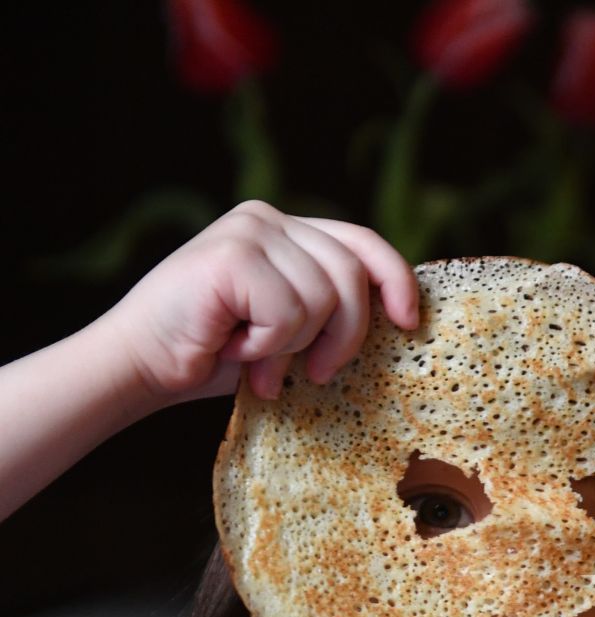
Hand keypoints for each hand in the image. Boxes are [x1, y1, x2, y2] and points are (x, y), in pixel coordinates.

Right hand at [100, 200, 417, 409]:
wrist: (143, 365)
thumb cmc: (217, 352)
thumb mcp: (288, 327)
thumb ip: (327, 306)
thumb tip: (396, 315)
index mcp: (287, 232)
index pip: (362, 242)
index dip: (395, 279)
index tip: (407, 322)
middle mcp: (268, 219)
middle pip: (351, 275)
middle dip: (344, 337)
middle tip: (313, 375)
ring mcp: (248, 231)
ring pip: (322, 299)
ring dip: (293, 346)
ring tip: (255, 358)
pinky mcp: (231, 255)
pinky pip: (288, 312)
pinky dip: (266, 346)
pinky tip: (232, 346)